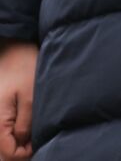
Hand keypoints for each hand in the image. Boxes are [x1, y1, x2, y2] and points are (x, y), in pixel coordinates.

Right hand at [0, 41, 35, 160]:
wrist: (14, 49)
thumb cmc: (24, 69)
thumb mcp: (31, 98)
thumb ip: (26, 124)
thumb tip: (24, 144)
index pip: (7, 152)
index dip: (25, 153)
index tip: (39, 143)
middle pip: (3, 148)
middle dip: (21, 149)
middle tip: (37, 140)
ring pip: (3, 139)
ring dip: (18, 140)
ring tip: (33, 132)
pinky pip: (4, 128)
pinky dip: (15, 131)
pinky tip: (26, 126)